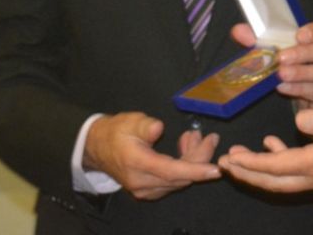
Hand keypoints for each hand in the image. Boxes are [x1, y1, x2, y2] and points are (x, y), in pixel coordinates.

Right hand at [83, 112, 220, 199]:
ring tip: (194, 137)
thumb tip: (158, 128)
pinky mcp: (147, 190)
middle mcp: (142, 183)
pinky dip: (183, 167)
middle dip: (199, 158)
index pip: (172, 171)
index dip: (196, 170)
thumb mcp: (129, 122)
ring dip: (192, 161)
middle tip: (210, 137)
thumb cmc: (115, 131)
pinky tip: (185, 148)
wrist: (96, 147)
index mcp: (137, 164)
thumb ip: (145, 126)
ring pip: (178, 181)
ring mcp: (144, 190)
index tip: (216, 169)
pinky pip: (172, 182)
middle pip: (180, 177)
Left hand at [218, 104, 312, 192]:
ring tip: (242, 157)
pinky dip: (281, 163)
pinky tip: (275, 145)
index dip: (251, 163)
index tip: (230, 158)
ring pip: (284, 181)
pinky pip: (298, 175)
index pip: (277, 167)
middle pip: (274, 182)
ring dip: (261, 171)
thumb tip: (298, 122)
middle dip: (247, 174)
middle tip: (224, 164)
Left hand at [231, 20, 312, 108]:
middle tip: (282, 58)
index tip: (299, 36)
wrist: (309, 95)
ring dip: (301, 73)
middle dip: (304, 53)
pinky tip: (284, 87)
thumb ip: (260, 39)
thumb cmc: (295, 65)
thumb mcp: (279, 49)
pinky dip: (298, 89)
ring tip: (281, 74)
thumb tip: (239, 31)